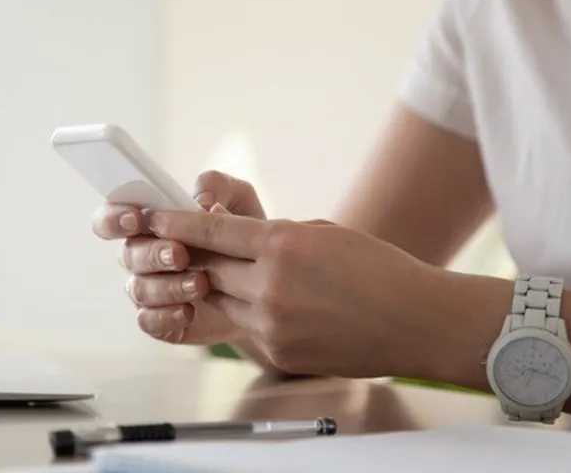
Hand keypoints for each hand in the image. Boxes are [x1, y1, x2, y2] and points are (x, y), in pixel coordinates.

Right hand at [91, 171, 265, 343]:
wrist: (267, 284)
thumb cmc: (244, 235)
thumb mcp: (240, 202)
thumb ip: (218, 186)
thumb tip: (200, 200)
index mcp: (150, 224)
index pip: (112, 218)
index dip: (114, 218)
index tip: (135, 219)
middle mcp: (143, 257)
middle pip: (129, 255)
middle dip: (153, 254)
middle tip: (181, 254)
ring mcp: (150, 290)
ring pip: (140, 289)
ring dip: (167, 286)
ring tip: (201, 284)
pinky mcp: (161, 320)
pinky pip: (148, 321)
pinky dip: (166, 316)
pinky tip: (189, 311)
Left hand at [145, 210, 443, 376]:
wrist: (418, 321)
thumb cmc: (379, 269)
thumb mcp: (323, 233)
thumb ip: (276, 237)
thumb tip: (238, 240)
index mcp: (281, 245)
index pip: (211, 231)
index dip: (176, 224)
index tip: (153, 219)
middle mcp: (269, 285)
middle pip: (207, 269)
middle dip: (195, 258)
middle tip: (188, 249)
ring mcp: (272, 323)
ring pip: (223, 301)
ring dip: (225, 288)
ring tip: (248, 279)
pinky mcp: (277, 352)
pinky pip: (247, 328)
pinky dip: (252, 314)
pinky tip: (283, 308)